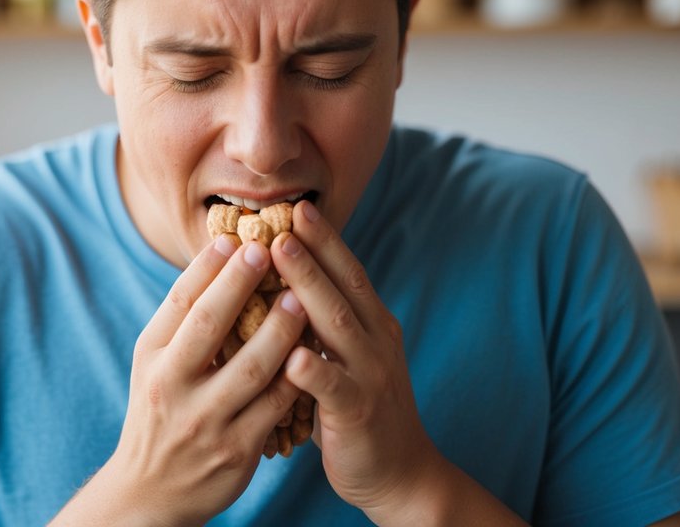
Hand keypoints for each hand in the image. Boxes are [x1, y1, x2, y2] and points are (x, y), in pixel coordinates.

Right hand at [60, 236, 308, 525]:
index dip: (207, 268)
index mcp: (151, 357)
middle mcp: (171, 386)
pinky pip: (275, 406)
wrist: (151, 492)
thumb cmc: (161, 410)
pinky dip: (296, 376)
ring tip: (301, 297)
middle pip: (208, 326)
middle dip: (238, 284)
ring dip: (279, 329)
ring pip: (250, 367)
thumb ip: (182, 320)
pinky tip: (314, 351)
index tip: (234, 237)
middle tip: (267, 247)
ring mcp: (204, 420)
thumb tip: (219, 258)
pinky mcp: (236, 450)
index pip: (179, 303)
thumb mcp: (154, 364)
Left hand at [271, 200, 443, 519]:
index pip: (346, 271)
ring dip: (307, 286)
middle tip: (283, 215)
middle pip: (341, 286)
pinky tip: (292, 355)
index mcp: (370, 324)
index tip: (295, 205)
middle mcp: (375, 341)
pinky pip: (334, 388)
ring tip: (280, 256)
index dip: (323, 238)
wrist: (401, 473)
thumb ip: (319, 322)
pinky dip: (314, 370)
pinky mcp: (359, 413)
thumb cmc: (355, 407)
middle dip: (312, 248)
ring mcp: (370, 375)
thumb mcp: (343, 356)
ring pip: (337, 325)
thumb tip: (278, 281)